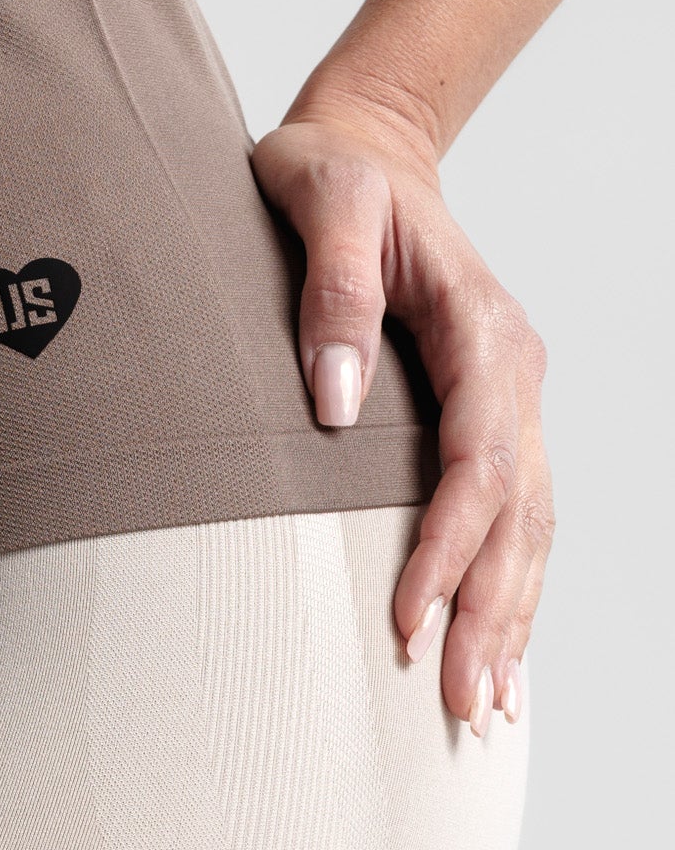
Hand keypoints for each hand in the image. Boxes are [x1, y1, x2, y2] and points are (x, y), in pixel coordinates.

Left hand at [251, 107, 553, 735]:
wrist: (367, 143)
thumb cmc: (331, 171)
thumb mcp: (320, 199)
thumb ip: (329, 291)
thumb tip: (330, 400)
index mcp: (481, 328)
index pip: (478, 460)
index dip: (448, 545)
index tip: (406, 618)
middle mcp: (511, 370)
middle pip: (518, 512)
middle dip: (491, 613)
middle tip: (458, 705)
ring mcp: (509, 396)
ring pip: (529, 524)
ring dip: (512, 615)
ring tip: (487, 705)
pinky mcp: (487, 414)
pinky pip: (515, 511)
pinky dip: (512, 583)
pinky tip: (498, 646)